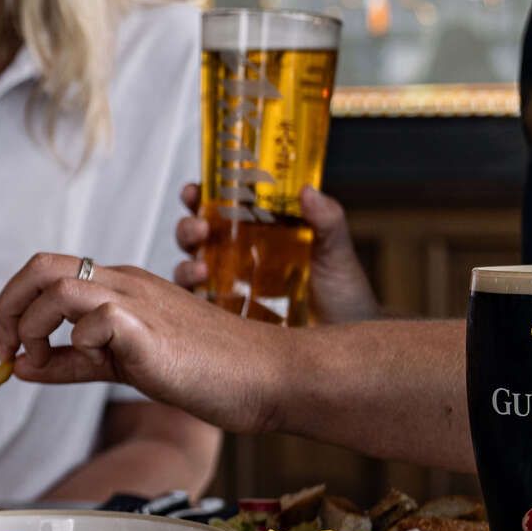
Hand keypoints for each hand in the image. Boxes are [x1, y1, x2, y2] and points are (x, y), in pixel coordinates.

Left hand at [0, 254, 291, 434]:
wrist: (268, 377)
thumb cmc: (205, 369)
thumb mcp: (122, 363)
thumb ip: (72, 362)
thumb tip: (19, 366)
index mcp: (118, 285)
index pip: (45, 271)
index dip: (13, 306)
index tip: (9, 350)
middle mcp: (124, 283)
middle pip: (40, 266)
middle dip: (9, 307)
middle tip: (9, 350)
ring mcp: (139, 301)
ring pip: (58, 286)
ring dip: (33, 326)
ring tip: (43, 359)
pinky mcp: (150, 329)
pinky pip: (95, 319)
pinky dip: (77, 342)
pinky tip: (94, 363)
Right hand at [172, 183, 378, 323]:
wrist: (346, 340)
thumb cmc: (344, 294)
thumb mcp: (336, 251)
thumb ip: (326, 220)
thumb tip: (308, 190)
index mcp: (260, 234)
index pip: (222, 208)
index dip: (202, 196)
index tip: (195, 190)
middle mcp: (238, 259)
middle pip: (197, 236)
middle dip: (188, 228)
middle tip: (200, 229)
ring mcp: (229, 289)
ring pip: (189, 269)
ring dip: (185, 265)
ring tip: (200, 268)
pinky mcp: (226, 320)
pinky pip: (197, 307)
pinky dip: (190, 299)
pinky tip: (202, 296)